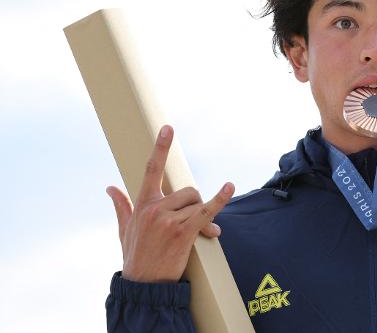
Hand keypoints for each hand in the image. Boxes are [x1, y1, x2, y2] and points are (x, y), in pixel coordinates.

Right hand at [105, 124, 234, 282]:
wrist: (144, 284)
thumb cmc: (136, 255)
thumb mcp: (124, 228)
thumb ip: (120, 205)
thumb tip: (110, 188)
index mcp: (142, 204)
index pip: (152, 169)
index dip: (161, 147)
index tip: (168, 128)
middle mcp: (154, 209)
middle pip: (188, 191)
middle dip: (194, 204)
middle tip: (192, 223)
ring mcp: (169, 220)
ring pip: (197, 203)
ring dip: (202, 217)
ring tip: (199, 233)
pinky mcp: (184, 232)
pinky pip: (207, 210)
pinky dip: (220, 199)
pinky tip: (229, 187)